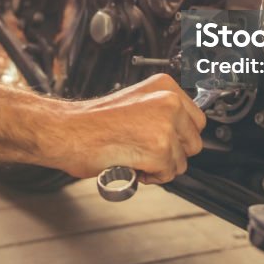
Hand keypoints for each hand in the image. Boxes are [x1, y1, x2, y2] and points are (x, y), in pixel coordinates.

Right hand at [49, 74, 206, 184]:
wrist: (67, 130)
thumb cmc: (92, 121)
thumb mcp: (135, 102)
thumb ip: (161, 112)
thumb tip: (181, 131)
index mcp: (164, 86)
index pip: (196, 119)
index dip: (179, 136)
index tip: (163, 140)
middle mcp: (168, 101)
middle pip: (194, 142)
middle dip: (173, 153)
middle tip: (144, 150)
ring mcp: (166, 125)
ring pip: (182, 161)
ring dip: (160, 166)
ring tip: (134, 155)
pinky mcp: (159, 149)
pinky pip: (167, 174)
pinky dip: (150, 176)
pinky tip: (131, 163)